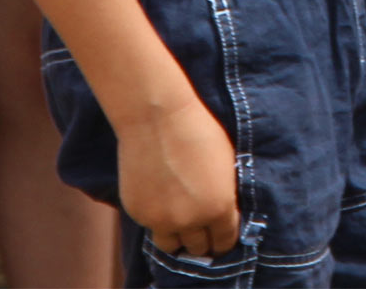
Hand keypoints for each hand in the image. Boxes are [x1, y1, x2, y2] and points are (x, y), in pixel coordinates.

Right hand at [118, 95, 240, 258]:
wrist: (158, 118)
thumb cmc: (199, 130)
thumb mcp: (226, 163)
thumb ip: (224, 194)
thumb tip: (225, 209)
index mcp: (219, 208)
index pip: (225, 241)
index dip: (225, 238)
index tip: (222, 234)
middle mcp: (190, 221)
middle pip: (199, 248)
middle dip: (203, 239)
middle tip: (202, 228)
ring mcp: (162, 220)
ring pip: (172, 246)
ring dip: (178, 237)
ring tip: (181, 221)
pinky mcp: (139, 214)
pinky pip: (152, 227)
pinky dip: (158, 220)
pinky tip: (161, 200)